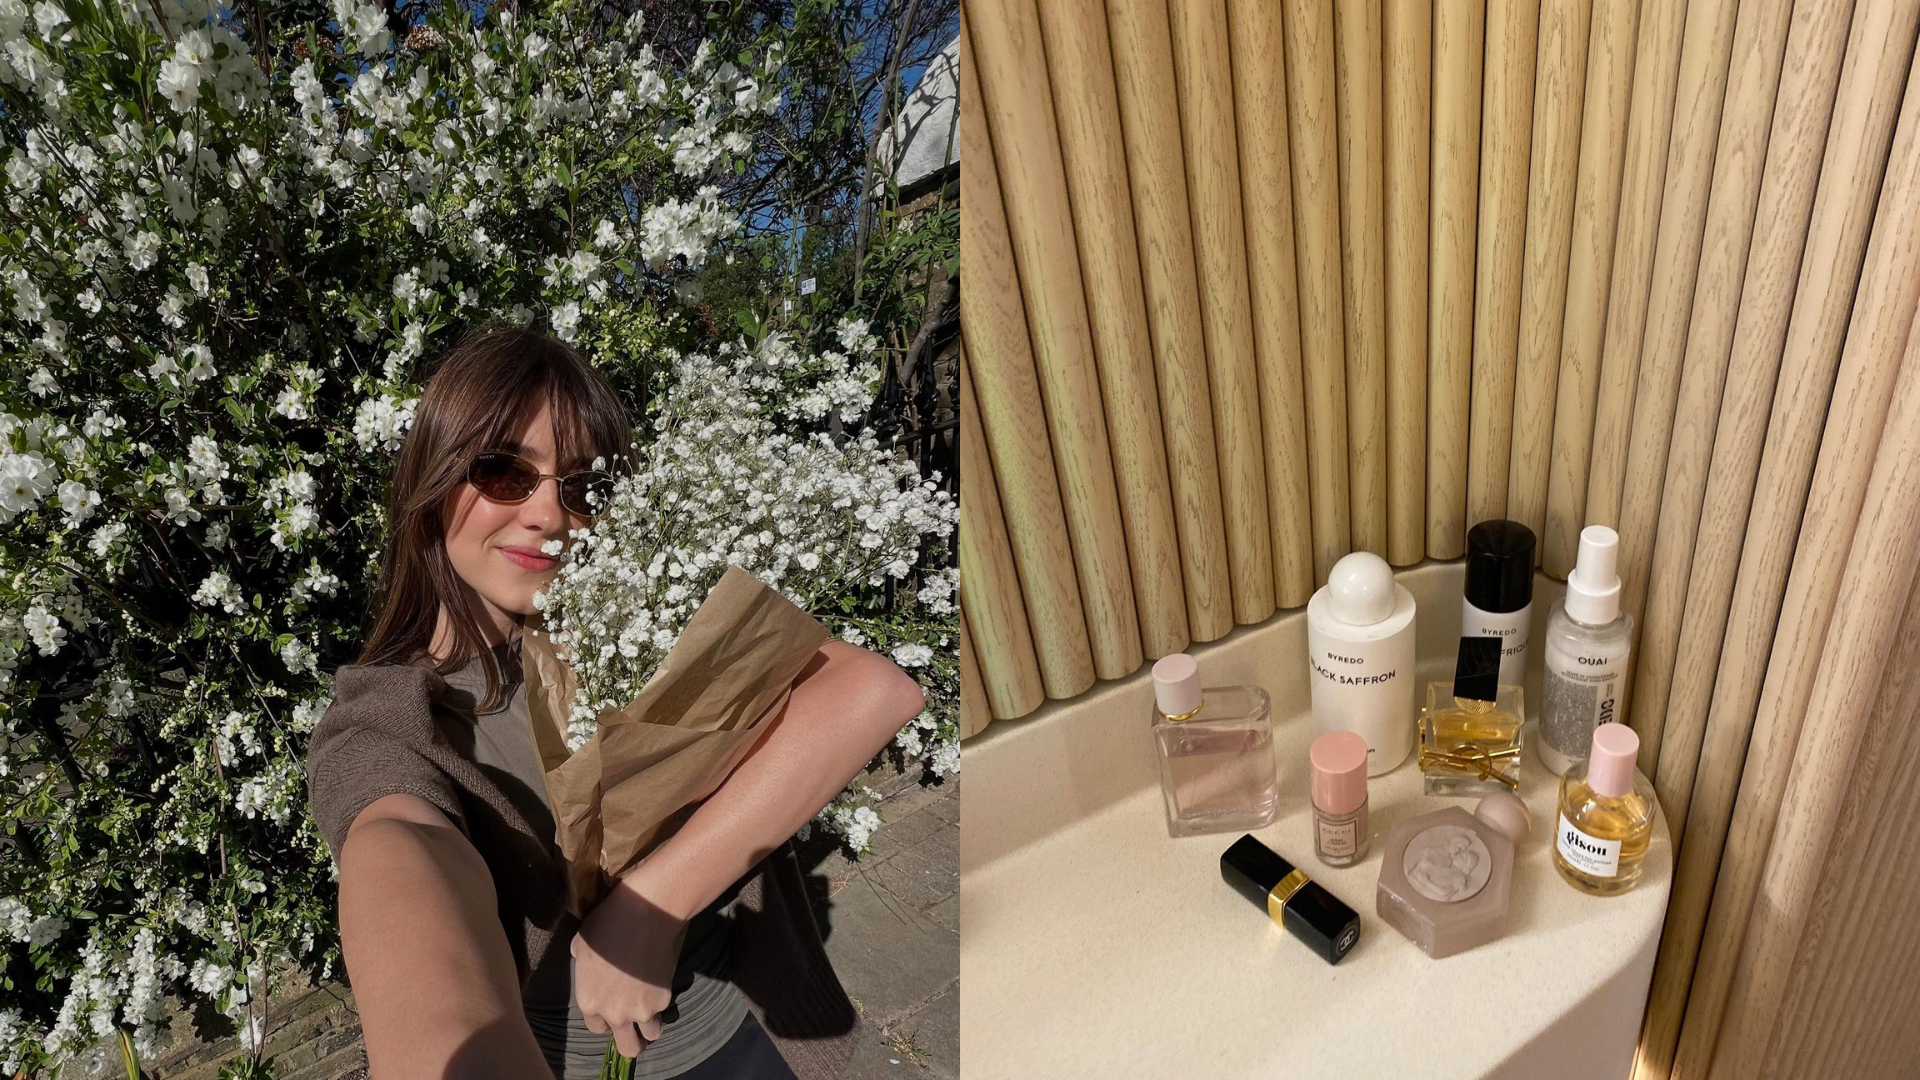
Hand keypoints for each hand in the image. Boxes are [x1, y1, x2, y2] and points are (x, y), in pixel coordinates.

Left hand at [570, 872, 689, 1059]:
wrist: (645, 913)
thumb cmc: (608, 923)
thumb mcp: (581, 944)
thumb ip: (582, 964)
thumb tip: (588, 964)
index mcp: (589, 1002)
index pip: (596, 1026)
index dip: (605, 1015)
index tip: (612, 1003)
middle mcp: (614, 1013)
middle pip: (626, 1046)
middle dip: (629, 1038)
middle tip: (634, 1023)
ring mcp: (640, 1010)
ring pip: (649, 1036)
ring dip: (649, 1026)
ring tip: (651, 1008)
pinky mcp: (663, 999)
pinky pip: (663, 1011)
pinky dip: (662, 1003)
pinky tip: (659, 984)